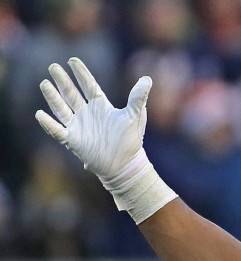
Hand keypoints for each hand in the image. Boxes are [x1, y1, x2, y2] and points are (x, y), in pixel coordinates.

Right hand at [35, 57, 176, 223]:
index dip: (81, 73)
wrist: (125, 165)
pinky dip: (48, 123)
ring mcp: (78, 126)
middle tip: (53, 67)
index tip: (72, 61)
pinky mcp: (73, 140)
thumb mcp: (135, 117)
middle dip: (62, 81)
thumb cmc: (130, 142)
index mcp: (101, 106)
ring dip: (53, 97)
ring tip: (44, 84)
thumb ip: (138, 98)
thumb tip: (147, 79)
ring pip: (61, 108)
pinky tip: (40, 114)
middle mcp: (87, 113)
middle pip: (71, 93)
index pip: (89, 86)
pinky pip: (57, 130)